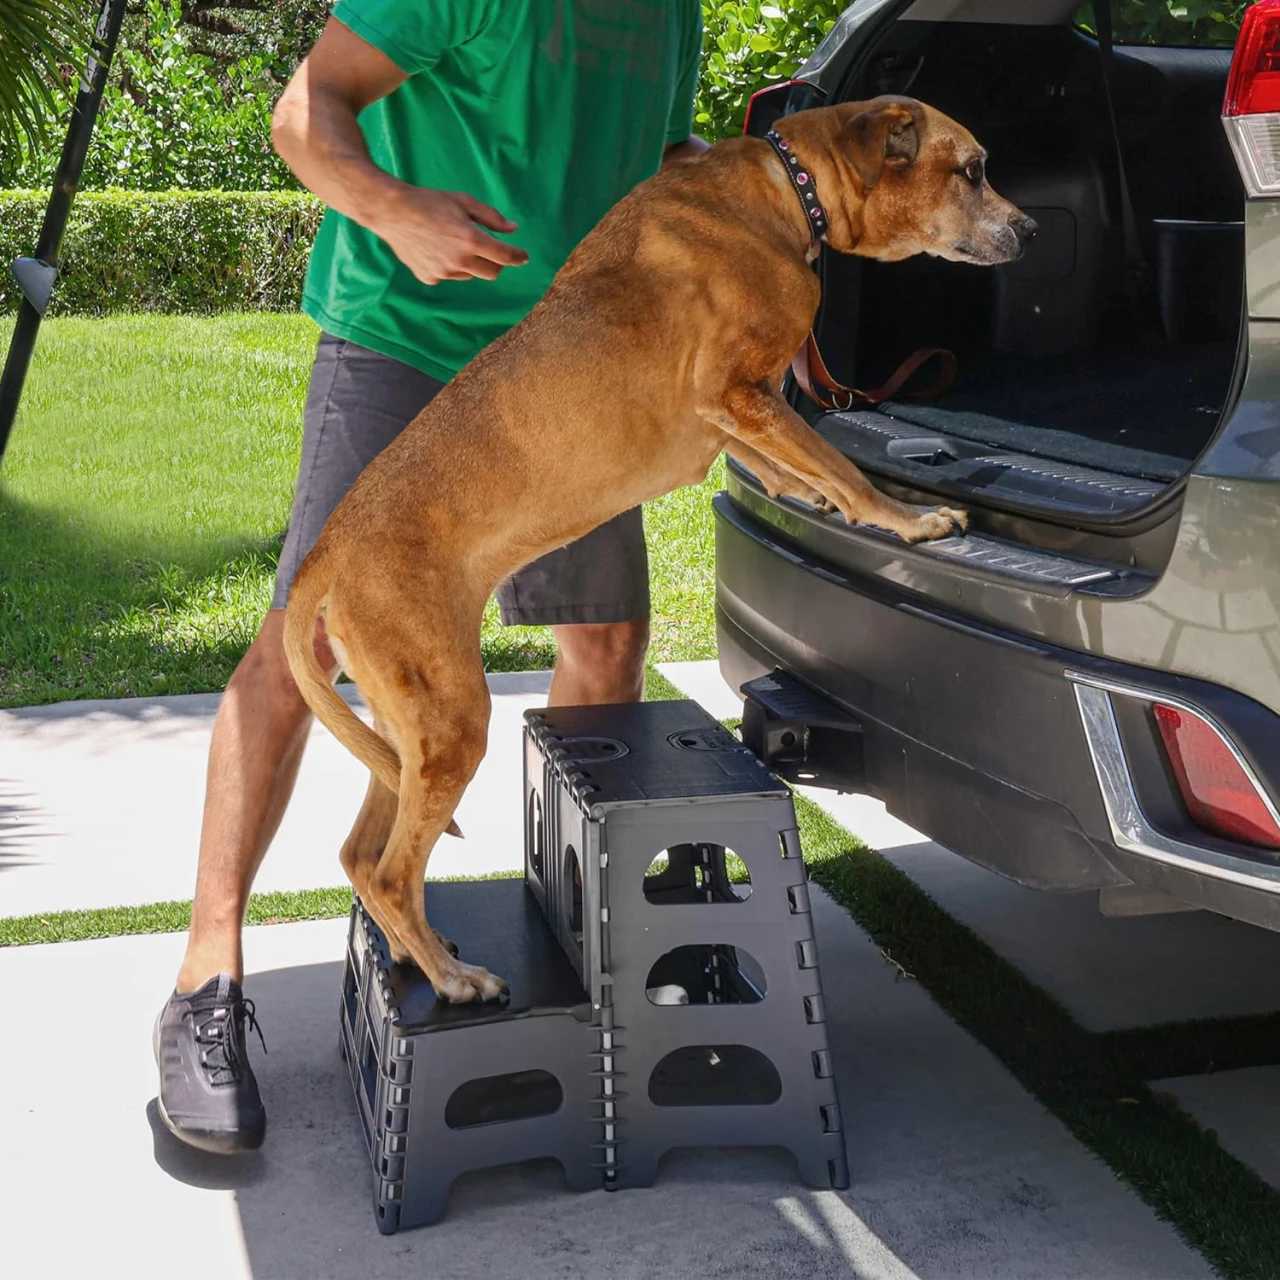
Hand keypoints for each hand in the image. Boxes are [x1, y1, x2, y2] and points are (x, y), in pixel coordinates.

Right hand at [376, 187, 528, 284]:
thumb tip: (513, 229)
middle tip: (490, 250)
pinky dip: (451, 266)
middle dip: (496, 263)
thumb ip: (491, 217)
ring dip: (471, 263)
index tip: (523, 257)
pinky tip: (437, 249)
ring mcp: (443, 272)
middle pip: (492, 273)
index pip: (504, 256)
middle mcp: (459, 261)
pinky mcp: (430, 278)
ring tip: (453, 242)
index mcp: (470, 240)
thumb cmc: (429, 202)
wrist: (391, 211)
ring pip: (470, 275)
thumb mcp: (463, 201)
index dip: (517, 257)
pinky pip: (450, 276)